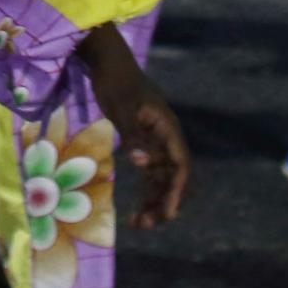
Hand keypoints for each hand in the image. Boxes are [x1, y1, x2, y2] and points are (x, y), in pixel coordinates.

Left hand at [75, 24, 189, 228]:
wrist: (106, 62)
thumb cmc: (115, 81)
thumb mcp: (121, 107)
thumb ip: (133, 135)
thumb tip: (143, 165)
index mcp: (167, 127)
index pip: (180, 165)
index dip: (176, 191)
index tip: (167, 213)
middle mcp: (166, 137)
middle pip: (173, 177)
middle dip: (164, 202)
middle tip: (146, 225)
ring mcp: (156, 141)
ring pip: (162, 178)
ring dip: (154, 200)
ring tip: (140, 224)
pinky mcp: (143, 142)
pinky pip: (150, 173)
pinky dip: (145, 190)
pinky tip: (135, 209)